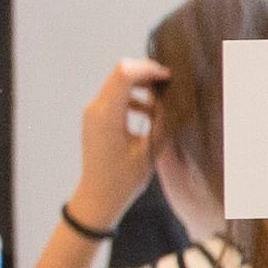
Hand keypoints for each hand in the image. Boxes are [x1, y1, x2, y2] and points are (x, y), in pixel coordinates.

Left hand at [67, 57, 166, 229]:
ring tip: (161, 101)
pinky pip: (114, 97)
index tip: (168, 78)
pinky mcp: (95, 119)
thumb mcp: (149, 151)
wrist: (98, 198)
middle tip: (168, 84)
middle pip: (120, 73)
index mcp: (107, 115)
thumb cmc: (123, 180)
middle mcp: (96, 108)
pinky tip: (149, 113)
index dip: (148, 69)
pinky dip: (133, 98)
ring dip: (140, 86)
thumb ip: (162, 122)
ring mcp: (93, 113)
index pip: (125, 73)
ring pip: (117, 83)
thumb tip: (174, 101)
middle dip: (146, 74)